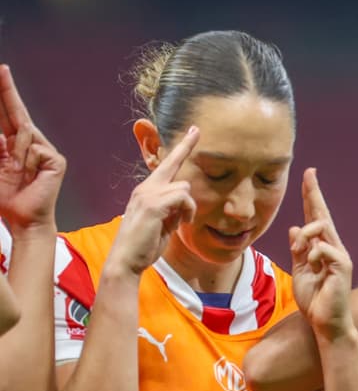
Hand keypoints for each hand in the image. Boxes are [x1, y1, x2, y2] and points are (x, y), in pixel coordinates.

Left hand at [0, 65, 66, 230]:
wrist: (24, 221)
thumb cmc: (6, 199)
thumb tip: (2, 134)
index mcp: (14, 146)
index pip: (6, 116)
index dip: (3, 95)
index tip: (0, 73)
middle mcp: (31, 144)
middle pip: (17, 114)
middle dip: (6, 92)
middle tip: (1, 69)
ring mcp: (45, 151)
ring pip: (23, 135)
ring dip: (13, 154)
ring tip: (15, 172)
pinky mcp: (55, 160)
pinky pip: (34, 149)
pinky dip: (25, 160)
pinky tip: (28, 174)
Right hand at [107, 127, 198, 276]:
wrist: (126, 260)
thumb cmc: (145, 244)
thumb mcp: (163, 223)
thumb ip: (173, 209)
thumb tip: (185, 200)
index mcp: (146, 192)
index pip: (165, 165)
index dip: (181, 148)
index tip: (194, 131)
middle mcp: (145, 188)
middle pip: (172, 163)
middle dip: (186, 147)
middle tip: (197, 129)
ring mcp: (147, 194)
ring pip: (184, 187)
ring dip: (189, 207)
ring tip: (180, 222)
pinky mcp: (153, 204)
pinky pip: (183, 198)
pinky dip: (187, 211)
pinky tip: (181, 223)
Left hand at [288, 168, 354, 340]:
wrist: (326, 323)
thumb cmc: (315, 300)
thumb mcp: (300, 271)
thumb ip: (298, 250)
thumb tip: (294, 227)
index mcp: (322, 248)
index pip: (316, 218)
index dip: (312, 197)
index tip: (309, 176)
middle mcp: (334, 248)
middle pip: (322, 215)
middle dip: (314, 194)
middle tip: (309, 174)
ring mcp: (340, 256)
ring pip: (320, 229)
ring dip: (305, 235)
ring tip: (302, 253)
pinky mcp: (342, 266)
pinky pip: (322, 248)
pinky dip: (311, 255)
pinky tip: (312, 267)